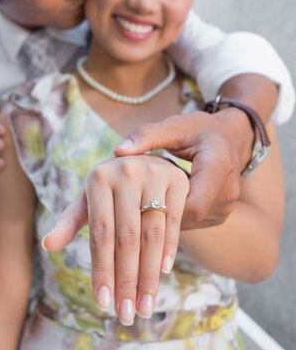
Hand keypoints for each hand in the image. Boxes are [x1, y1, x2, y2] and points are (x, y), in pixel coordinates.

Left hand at [43, 155, 188, 325]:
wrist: (145, 160)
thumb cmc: (110, 188)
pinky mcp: (176, 180)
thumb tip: (48, 245)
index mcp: (98, 179)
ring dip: (149, 275)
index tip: (103, 303)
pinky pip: (173, 222)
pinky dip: (170, 249)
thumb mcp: (88, 200)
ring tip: (145, 306)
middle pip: (127, 239)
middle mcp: (125, 174)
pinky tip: (164, 274)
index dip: (102, 270)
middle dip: (126, 281)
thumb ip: (70, 222)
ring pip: (151, 235)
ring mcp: (153, 175)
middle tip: (127, 314)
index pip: (100, 234)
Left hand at [114, 108, 250, 228]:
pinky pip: (195, 222)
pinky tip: (156, 207)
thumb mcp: (173, 126)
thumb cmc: (199, 129)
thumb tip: (117, 151)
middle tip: (129, 212)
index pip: (192, 205)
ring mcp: (226, 206)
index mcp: (218, 166)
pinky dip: (175, 217)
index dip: (164, 210)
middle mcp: (227, 191)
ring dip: (166, 219)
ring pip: (191, 223)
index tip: (136, 204)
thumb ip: (147, 136)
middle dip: (159, 217)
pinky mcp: (221, 214)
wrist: (231, 136)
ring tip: (140, 209)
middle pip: (190, 217)